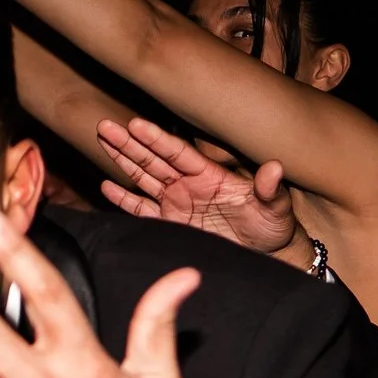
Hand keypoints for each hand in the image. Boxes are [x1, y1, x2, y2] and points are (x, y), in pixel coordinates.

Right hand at [98, 117, 302, 258]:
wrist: (264, 253)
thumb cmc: (271, 226)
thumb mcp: (275, 207)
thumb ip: (269, 189)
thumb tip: (275, 168)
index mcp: (208, 175)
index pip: (176, 152)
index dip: (155, 139)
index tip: (135, 125)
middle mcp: (188, 185)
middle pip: (153, 160)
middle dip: (128, 143)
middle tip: (105, 126)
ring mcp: (176, 203)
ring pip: (143, 178)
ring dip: (122, 160)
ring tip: (101, 140)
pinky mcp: (170, 224)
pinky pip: (142, 210)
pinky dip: (124, 199)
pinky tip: (107, 186)